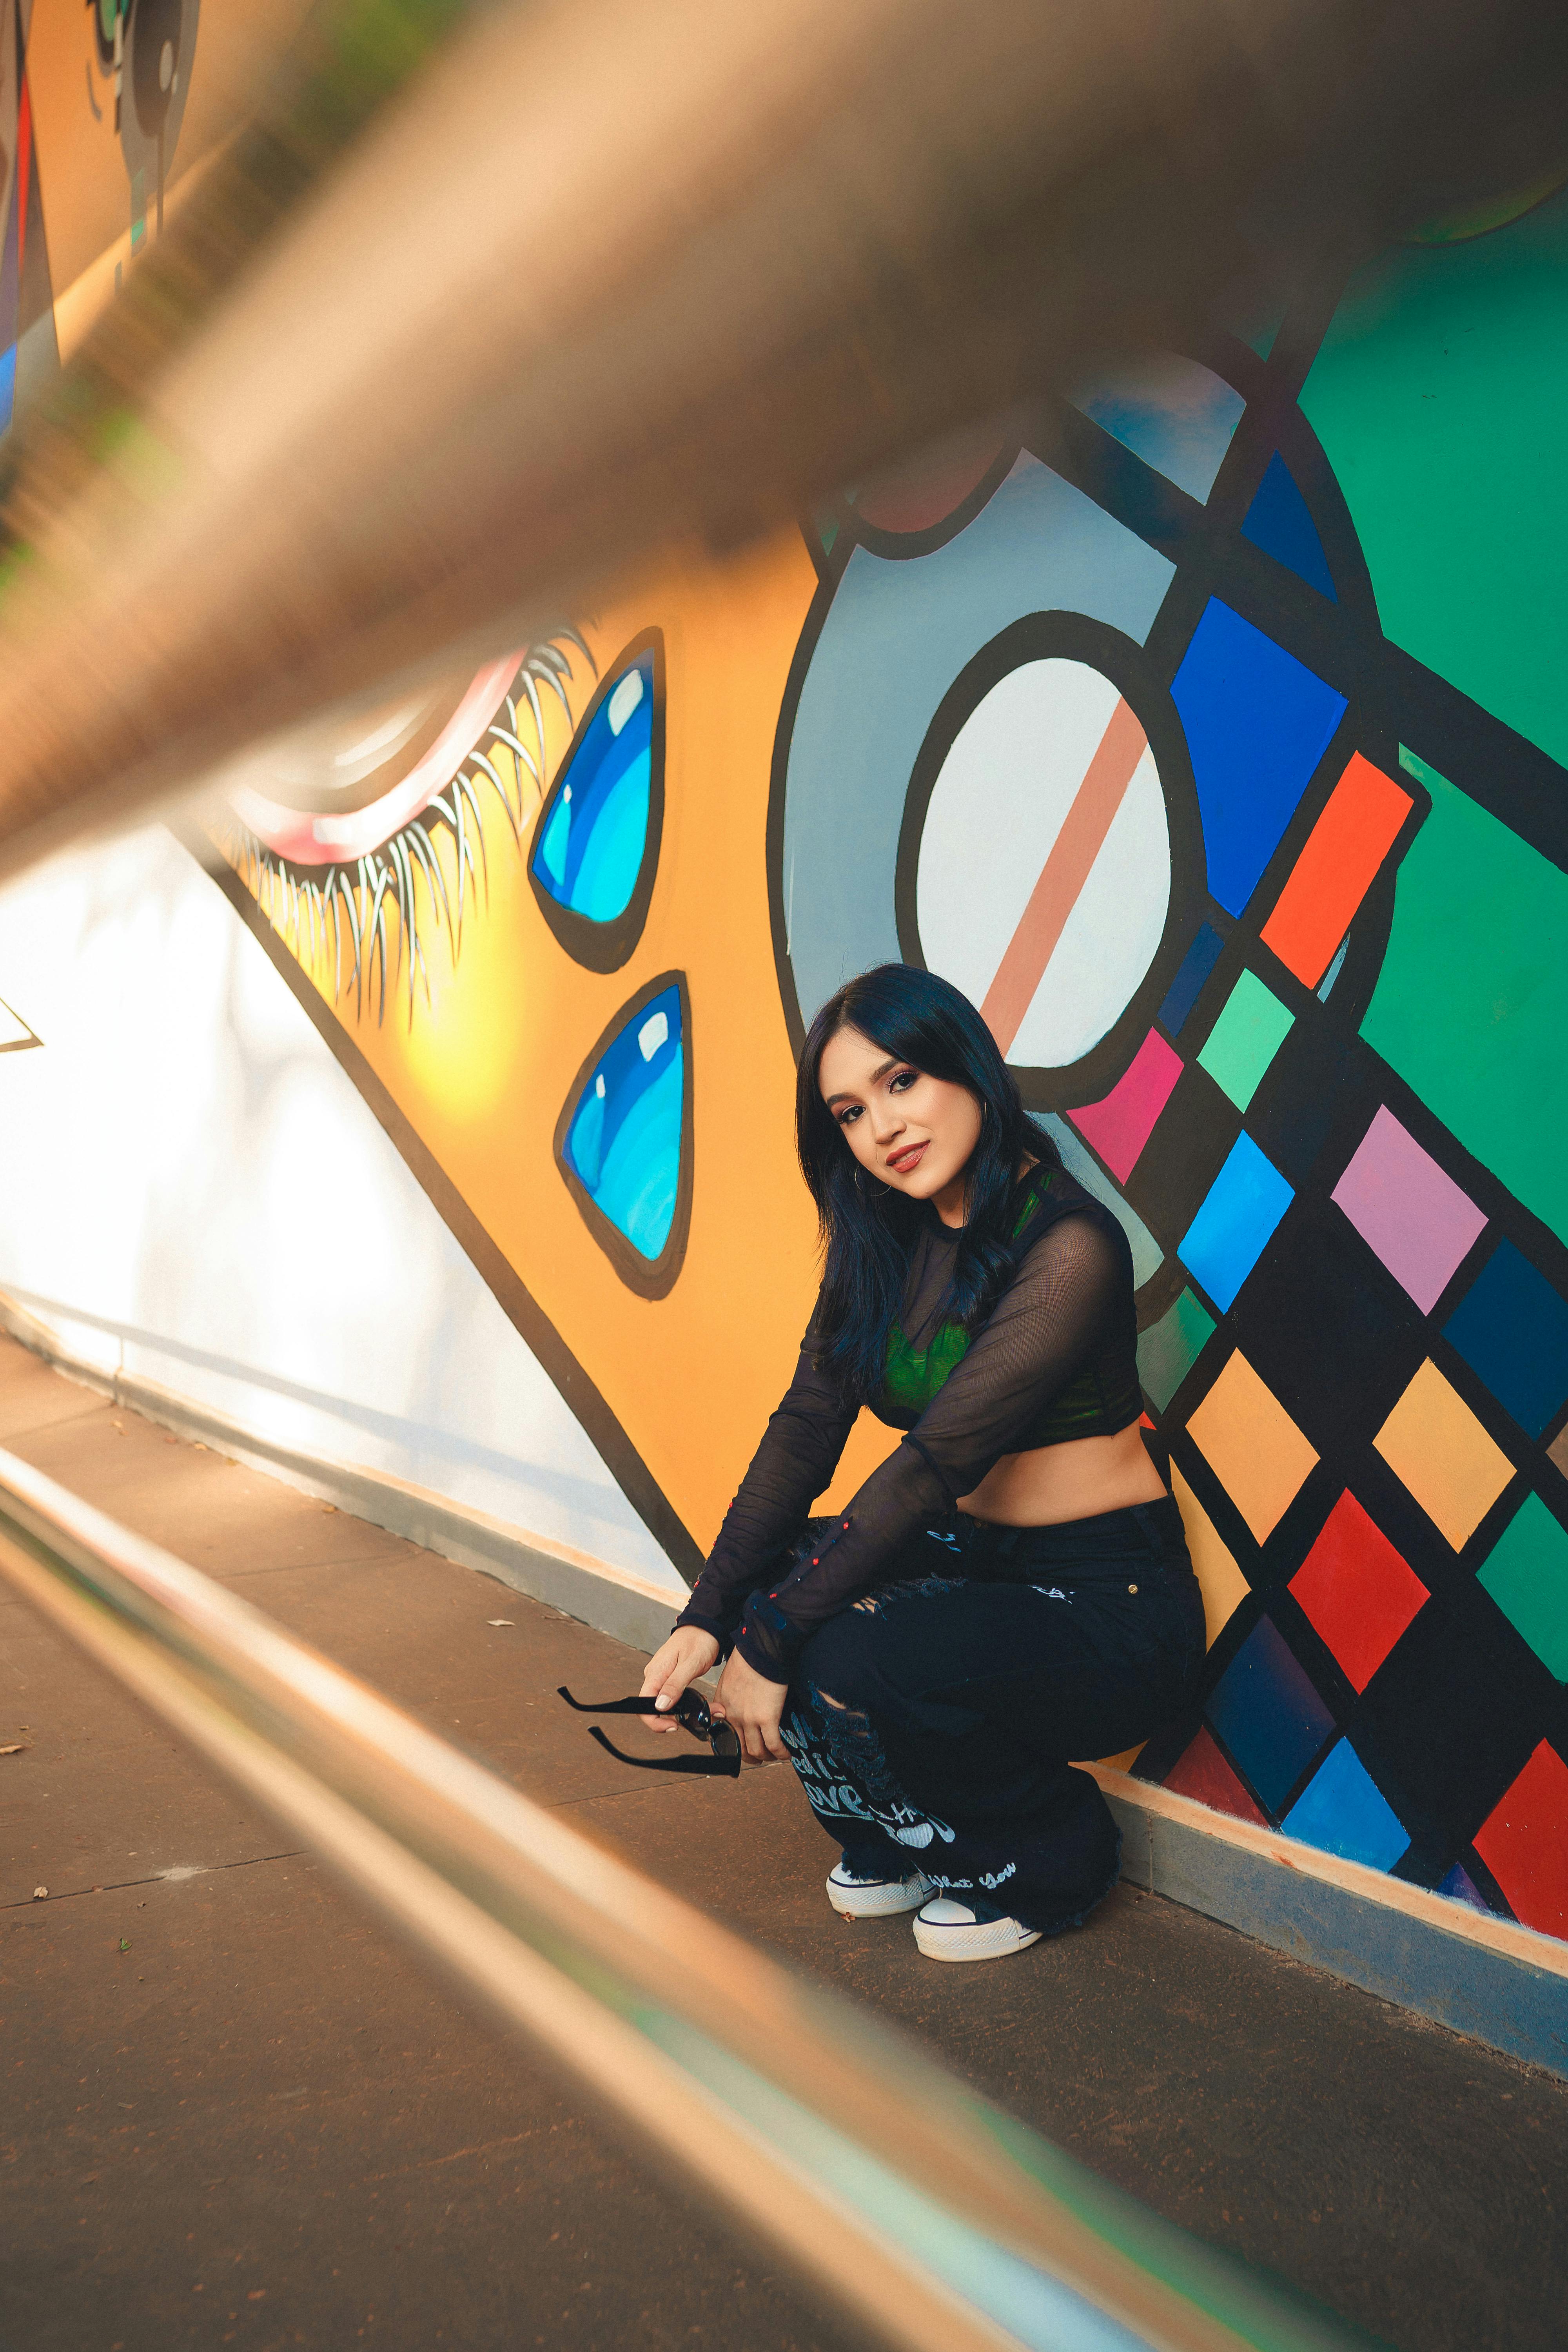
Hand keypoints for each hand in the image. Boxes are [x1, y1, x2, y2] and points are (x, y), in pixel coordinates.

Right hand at [639, 1625, 720, 1732]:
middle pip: (655, 1708)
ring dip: (684, 1711)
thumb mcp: (690, 1664)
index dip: (655, 1721)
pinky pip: (674, 1696)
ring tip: (707, 1710)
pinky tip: (700, 1702)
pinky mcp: (671, 1677)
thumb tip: (660, 1706)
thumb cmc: (698, 1639)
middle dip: (675, 1719)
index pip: (644, 1705)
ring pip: (667, 1703)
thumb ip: (674, 1685)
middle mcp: (655, 1676)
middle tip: (697, 1719)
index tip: (672, 1727)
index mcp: (655, 1673)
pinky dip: (687, 1702)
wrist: (705, 1626)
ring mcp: (663, 1677)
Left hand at [713, 1648, 788, 1762]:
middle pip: (740, 1748)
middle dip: (750, 1757)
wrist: (762, 1649)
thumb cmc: (750, 1657)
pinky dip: (780, 1753)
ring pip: (756, 1751)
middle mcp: (733, 1715)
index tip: (743, 1747)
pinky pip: (773, 1745)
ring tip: (775, 1755)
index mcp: (722, 1705)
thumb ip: (731, 1695)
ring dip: (766, 1757)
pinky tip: (787, 1754)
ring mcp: (749, 1719)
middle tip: (760, 1757)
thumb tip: (741, 1702)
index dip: (734, 1745)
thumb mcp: (730, 1677)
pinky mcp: (767, 1718)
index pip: (723, 1735)